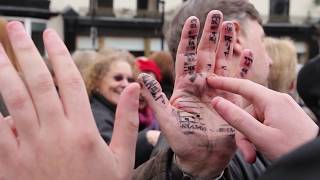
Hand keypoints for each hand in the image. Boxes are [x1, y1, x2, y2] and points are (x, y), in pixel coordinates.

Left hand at [0, 21, 139, 179]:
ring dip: (4, 72)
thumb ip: (127, 121)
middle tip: (16, 29)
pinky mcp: (10, 164)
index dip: (59, 54)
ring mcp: (29, 148)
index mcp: (82, 130)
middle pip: (37, 82)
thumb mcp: (122, 158)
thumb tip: (133, 89)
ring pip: (13, 100)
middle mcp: (54, 133)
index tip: (51, 36)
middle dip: (25, 51)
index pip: (70, 81)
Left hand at [138, 10, 252, 176]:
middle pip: (206, 55)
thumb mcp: (167, 120)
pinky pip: (240, 80)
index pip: (186, 58)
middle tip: (215, 15)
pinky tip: (249, 53)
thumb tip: (140, 75)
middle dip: (210, 35)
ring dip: (226, 44)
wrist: (202, 160)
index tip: (192, 20)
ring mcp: (218, 92)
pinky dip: (244, 68)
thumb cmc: (182, 143)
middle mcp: (201, 86)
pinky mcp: (232, 102)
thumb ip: (156, 98)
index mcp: (185, 88)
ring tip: (231, 25)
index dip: (189, 39)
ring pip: (223, 62)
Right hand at [208, 76, 318, 160]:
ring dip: (251, 138)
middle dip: (243, 132)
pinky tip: (262, 150)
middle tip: (247, 152)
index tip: (210, 81)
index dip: (225, 83)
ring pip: (255, 121)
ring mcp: (282, 110)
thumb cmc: (292, 149)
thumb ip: (236, 118)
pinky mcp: (285, 119)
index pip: (243, 86)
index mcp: (273, 100)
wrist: (316, 161)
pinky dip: (259, 137)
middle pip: (248, 111)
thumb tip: (217, 102)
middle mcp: (278, 101)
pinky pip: (264, 124)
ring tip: (255, 155)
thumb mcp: (260, 136)